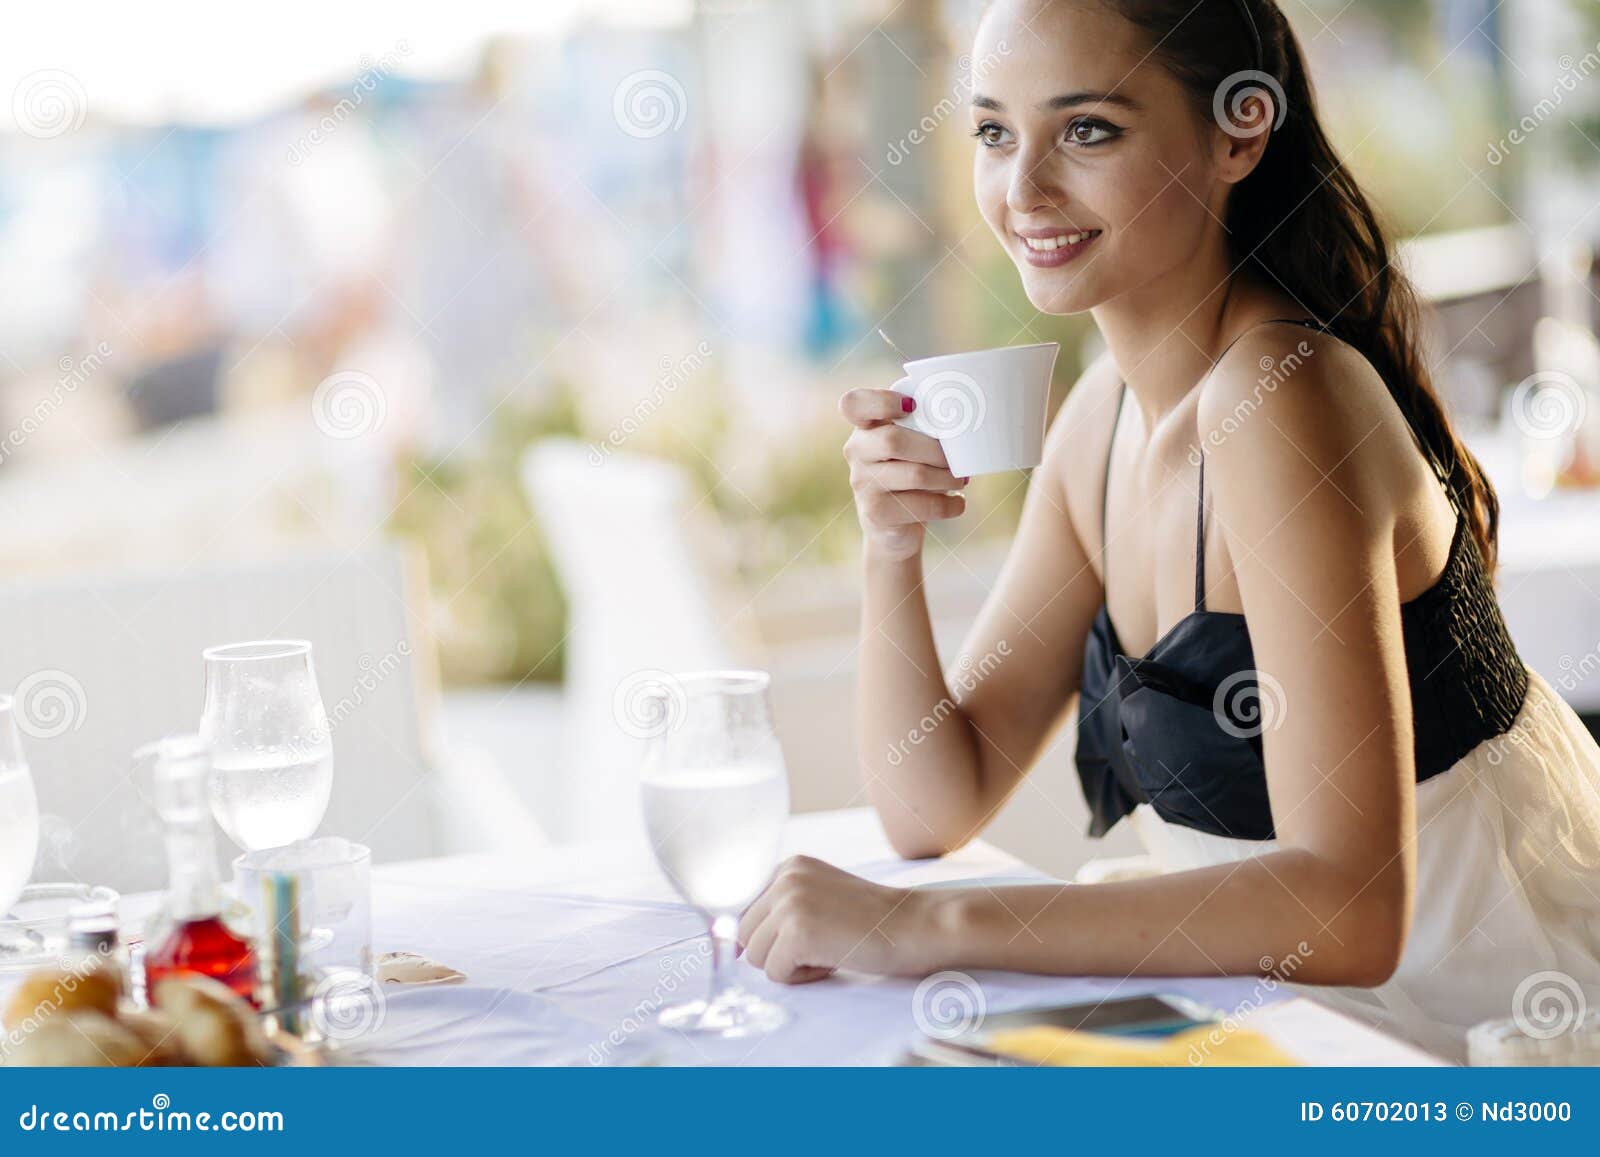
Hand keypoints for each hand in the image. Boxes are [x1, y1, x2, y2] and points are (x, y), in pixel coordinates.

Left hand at [737, 855, 936, 983]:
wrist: (915, 925)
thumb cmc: (873, 921)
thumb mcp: (821, 896)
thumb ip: (782, 908)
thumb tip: (733, 943)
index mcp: (788, 866)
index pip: (746, 912)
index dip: (770, 936)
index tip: (805, 939)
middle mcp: (784, 877)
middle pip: (744, 934)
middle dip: (776, 951)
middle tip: (821, 946)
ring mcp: (790, 902)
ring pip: (754, 956)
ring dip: (789, 965)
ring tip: (828, 951)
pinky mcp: (798, 932)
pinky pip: (775, 973)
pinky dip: (802, 978)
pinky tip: (833, 961)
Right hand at [840, 388, 967, 562]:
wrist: (893, 528)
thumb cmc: (910, 473)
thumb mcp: (913, 444)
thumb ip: (925, 425)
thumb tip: (968, 416)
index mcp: (865, 426)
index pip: (853, 403)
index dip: (881, 401)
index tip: (911, 406)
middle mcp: (856, 451)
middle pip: (893, 440)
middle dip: (936, 450)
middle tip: (955, 459)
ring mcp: (862, 484)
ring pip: (915, 474)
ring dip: (948, 477)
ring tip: (960, 480)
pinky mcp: (876, 513)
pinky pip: (923, 505)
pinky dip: (950, 504)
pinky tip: (957, 502)